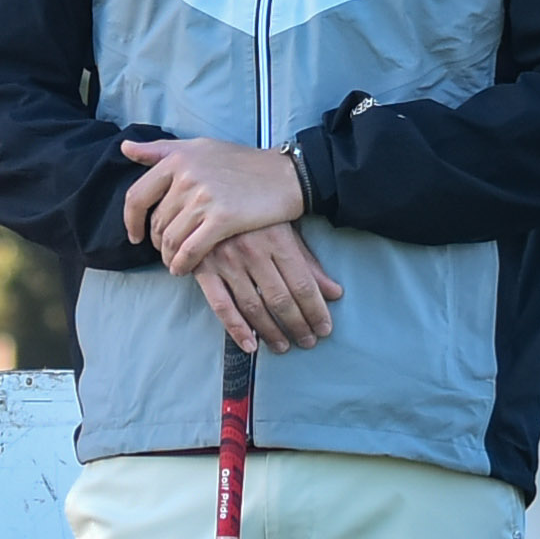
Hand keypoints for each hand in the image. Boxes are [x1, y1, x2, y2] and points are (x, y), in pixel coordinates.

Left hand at [118, 134, 307, 272]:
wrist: (284, 175)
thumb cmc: (241, 162)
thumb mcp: (199, 147)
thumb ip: (160, 149)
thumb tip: (125, 147)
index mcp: (177, 159)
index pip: (137, 197)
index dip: (131, 221)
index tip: (135, 236)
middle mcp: (186, 177)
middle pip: (156, 223)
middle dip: (157, 243)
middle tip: (166, 252)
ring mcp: (204, 199)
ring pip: (170, 240)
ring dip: (168, 258)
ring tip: (175, 264)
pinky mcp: (222, 219)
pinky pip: (190, 250)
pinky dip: (183, 264)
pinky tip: (184, 269)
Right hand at [191, 221, 344, 353]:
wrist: (208, 192)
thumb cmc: (253, 214)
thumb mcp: (285, 230)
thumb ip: (309, 264)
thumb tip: (335, 294)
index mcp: (278, 239)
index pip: (303, 284)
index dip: (316, 311)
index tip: (324, 329)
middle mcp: (253, 251)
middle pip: (281, 299)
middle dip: (297, 325)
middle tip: (308, 342)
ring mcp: (227, 261)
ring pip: (254, 306)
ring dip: (271, 332)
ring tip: (284, 346)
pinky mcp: (203, 269)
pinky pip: (221, 306)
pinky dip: (236, 329)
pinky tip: (251, 345)